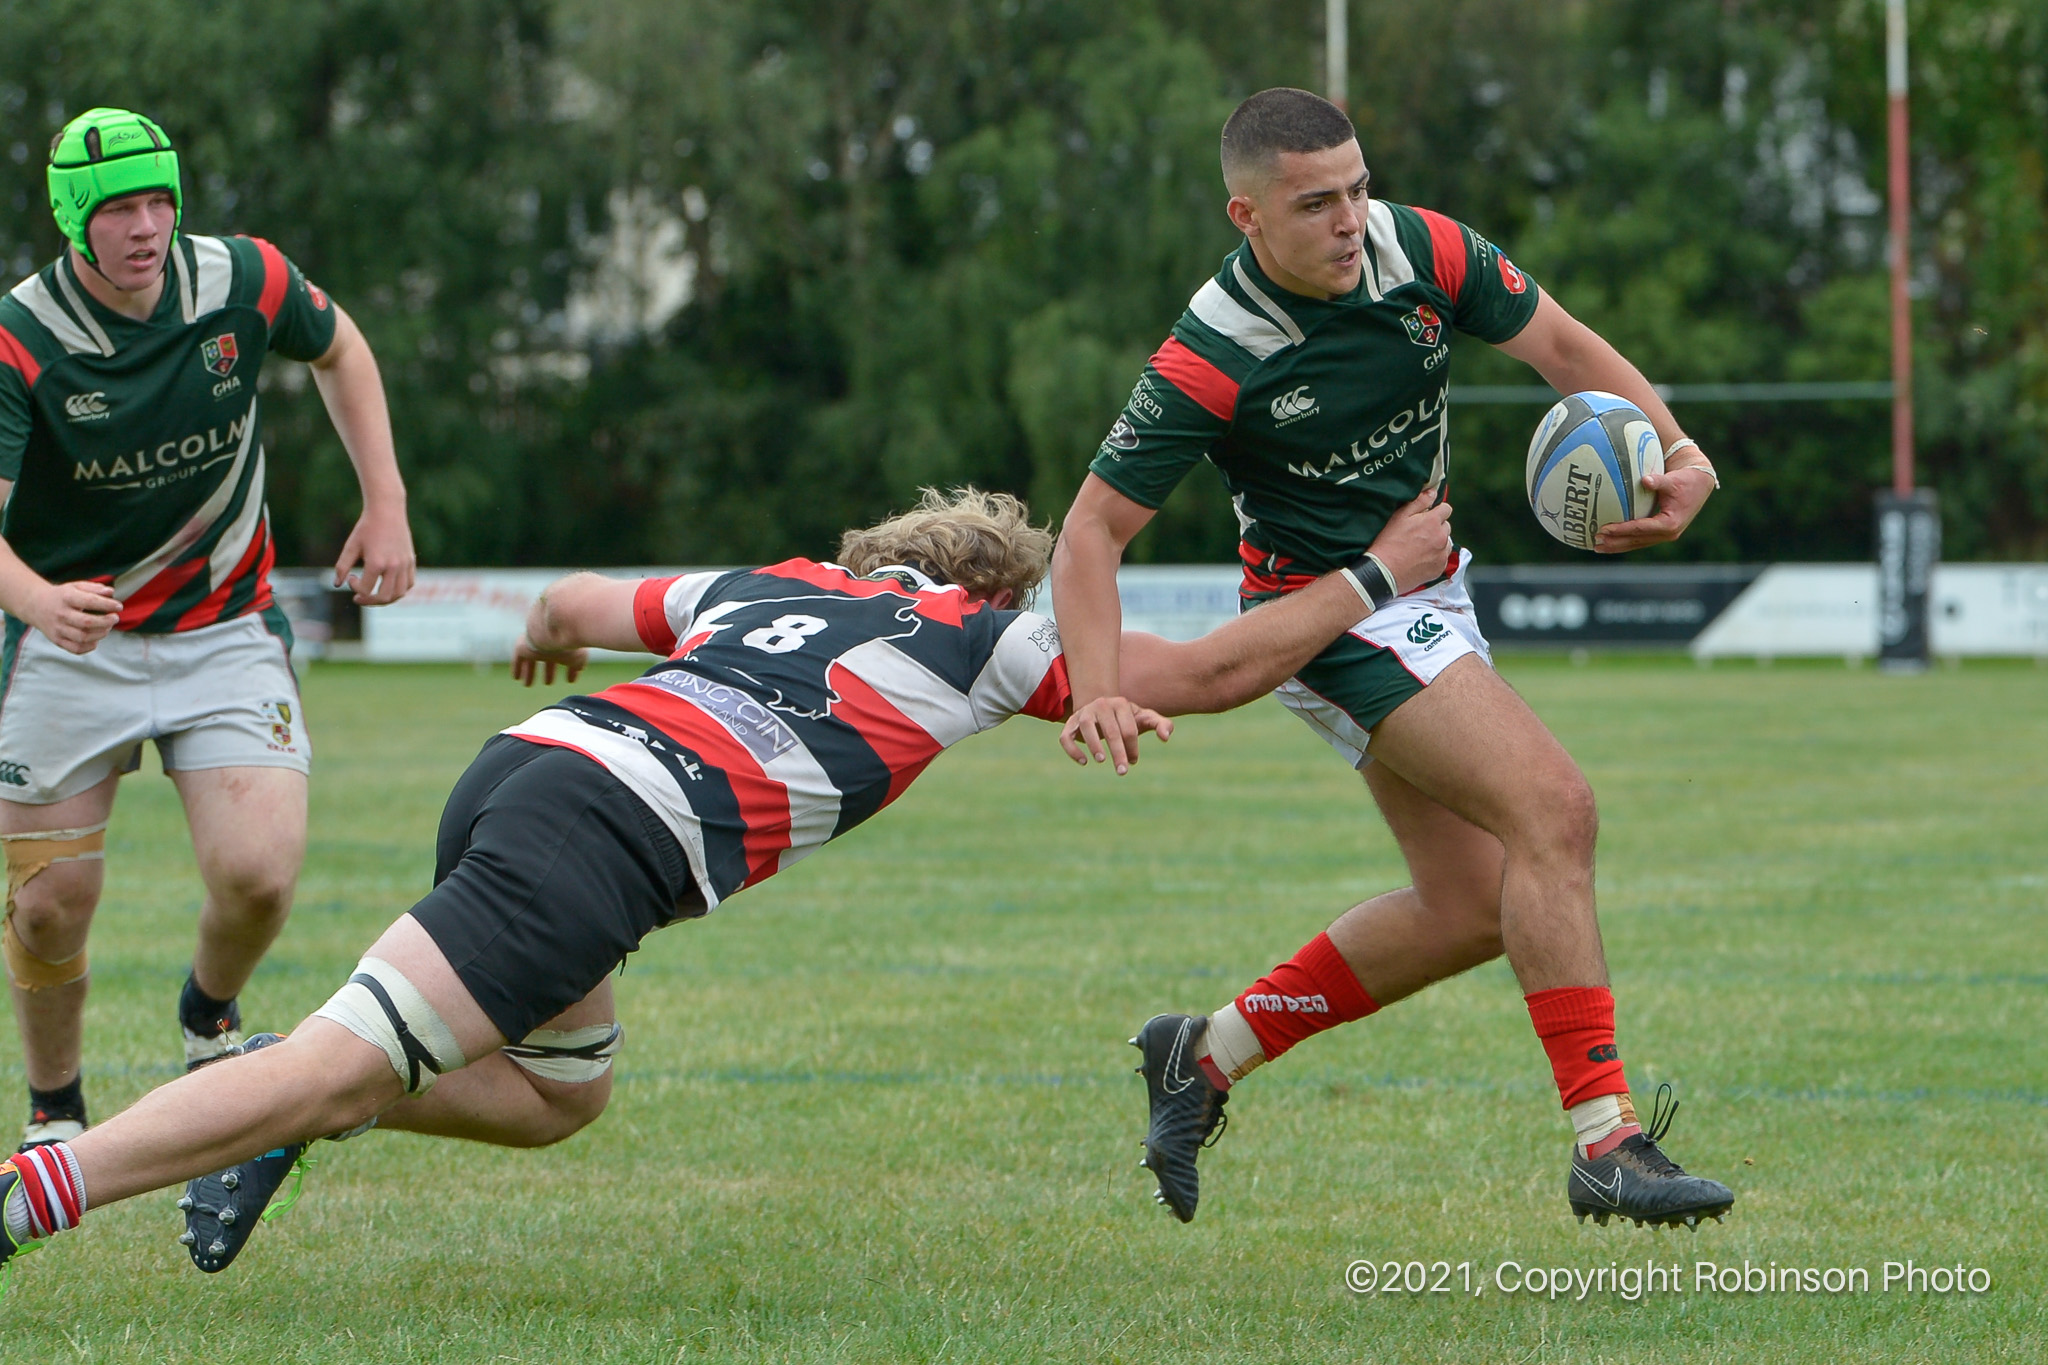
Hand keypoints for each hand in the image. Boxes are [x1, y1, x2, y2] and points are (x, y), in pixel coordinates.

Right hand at [29, 580, 120, 653]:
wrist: (36, 605)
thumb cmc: (62, 596)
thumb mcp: (76, 586)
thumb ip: (94, 588)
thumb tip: (111, 592)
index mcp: (66, 598)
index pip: (90, 601)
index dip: (107, 604)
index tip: (119, 606)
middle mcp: (61, 614)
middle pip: (87, 623)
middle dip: (106, 622)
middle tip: (115, 618)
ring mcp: (58, 629)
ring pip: (83, 637)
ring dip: (101, 634)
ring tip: (107, 627)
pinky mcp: (57, 640)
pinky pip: (76, 648)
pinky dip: (90, 646)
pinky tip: (96, 639)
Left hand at [334, 503, 417, 604]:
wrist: (387, 511)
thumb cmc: (366, 527)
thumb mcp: (351, 546)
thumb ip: (342, 567)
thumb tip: (337, 585)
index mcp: (376, 563)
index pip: (366, 590)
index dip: (355, 588)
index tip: (351, 578)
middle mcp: (393, 566)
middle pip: (384, 597)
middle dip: (370, 601)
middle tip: (360, 597)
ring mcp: (404, 565)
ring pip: (399, 594)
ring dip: (386, 599)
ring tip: (375, 595)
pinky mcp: (411, 561)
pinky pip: (409, 584)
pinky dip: (399, 590)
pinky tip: (388, 585)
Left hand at [512, 633, 586, 686]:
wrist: (551, 631)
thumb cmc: (567, 644)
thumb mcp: (578, 657)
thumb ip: (578, 665)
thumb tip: (579, 671)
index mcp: (564, 646)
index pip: (566, 659)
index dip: (568, 670)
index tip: (569, 679)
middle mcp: (549, 645)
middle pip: (547, 660)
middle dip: (548, 672)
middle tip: (548, 683)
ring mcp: (535, 645)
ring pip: (531, 661)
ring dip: (530, 673)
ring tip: (528, 685)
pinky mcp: (523, 647)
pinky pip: (518, 659)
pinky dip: (517, 668)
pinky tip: (517, 678)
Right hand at [1058, 696, 1173, 774]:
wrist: (1101, 707)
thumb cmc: (1126, 718)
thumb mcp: (1144, 718)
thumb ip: (1161, 724)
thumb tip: (1166, 738)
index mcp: (1121, 703)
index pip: (1129, 728)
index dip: (1132, 747)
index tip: (1133, 761)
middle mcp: (1101, 705)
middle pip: (1110, 730)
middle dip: (1118, 752)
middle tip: (1123, 771)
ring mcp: (1083, 713)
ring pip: (1086, 727)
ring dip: (1093, 744)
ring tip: (1102, 760)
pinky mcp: (1069, 724)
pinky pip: (1066, 736)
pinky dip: (1072, 749)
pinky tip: (1083, 762)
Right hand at [1366, 488, 1454, 592]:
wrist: (1383, 572)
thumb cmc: (1388, 542)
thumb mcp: (1399, 516)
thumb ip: (1419, 502)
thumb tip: (1433, 492)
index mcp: (1433, 522)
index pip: (1446, 509)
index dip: (1436, 511)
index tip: (1426, 516)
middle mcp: (1442, 537)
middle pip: (1446, 526)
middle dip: (1436, 527)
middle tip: (1419, 533)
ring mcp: (1441, 554)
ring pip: (1446, 543)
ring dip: (1437, 542)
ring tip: (1419, 547)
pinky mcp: (1438, 569)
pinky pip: (1442, 558)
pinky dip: (1435, 557)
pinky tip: (1420, 558)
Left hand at [1595, 465, 1716, 553]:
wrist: (1699, 485)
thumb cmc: (1685, 480)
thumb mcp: (1673, 480)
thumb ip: (1658, 481)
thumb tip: (1644, 480)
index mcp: (1670, 523)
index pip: (1640, 529)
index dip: (1621, 530)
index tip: (1604, 528)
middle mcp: (1668, 534)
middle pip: (1636, 541)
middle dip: (1615, 542)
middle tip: (1595, 541)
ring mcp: (1664, 535)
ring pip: (1636, 544)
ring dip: (1617, 546)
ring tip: (1597, 547)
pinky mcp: (1660, 533)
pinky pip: (1639, 540)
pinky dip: (1624, 541)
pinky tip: (1609, 542)